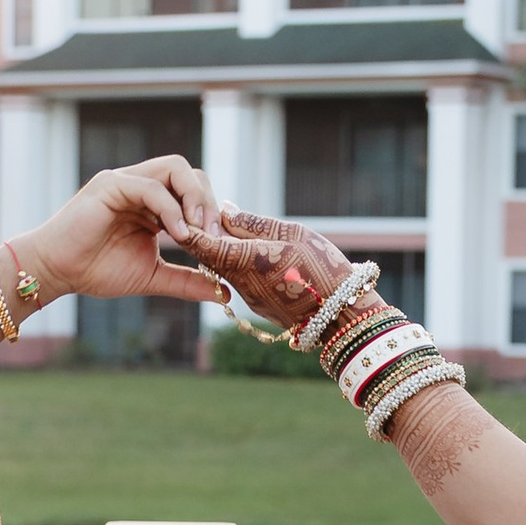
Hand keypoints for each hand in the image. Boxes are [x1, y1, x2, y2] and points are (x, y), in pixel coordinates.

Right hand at [15, 159, 226, 305]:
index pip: (194, 191)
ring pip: (174, 168)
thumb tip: (222, 293)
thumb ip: (186, 280)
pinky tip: (177, 233)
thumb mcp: (152, 277)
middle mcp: (142, 186)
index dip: (212, 213)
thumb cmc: (96, 270)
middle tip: (214, 237)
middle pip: (190, 174)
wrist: (57, 272)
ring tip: (198, 232)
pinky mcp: (111, 185)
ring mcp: (127, 182)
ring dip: (194, 197)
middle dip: (208, 203)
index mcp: (154, 204)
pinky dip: (169, 207)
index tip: (223, 244)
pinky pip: (150, 185)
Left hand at [169, 202, 357, 334]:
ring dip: (218, 251)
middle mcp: (240, 283)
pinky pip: (238, 280)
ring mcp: (248, 298)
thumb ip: (254, 223)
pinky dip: (236, 264)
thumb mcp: (292, 234)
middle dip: (200, 236)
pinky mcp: (258, 306)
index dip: (190, 225)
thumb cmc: (323, 268)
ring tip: (223, 229)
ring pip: (222, 268)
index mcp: (246, 261)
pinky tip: (248, 253)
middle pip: (207, 256)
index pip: (202, 242)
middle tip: (197, 214)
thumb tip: (224, 211)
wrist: (342, 315)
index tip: (183, 209)